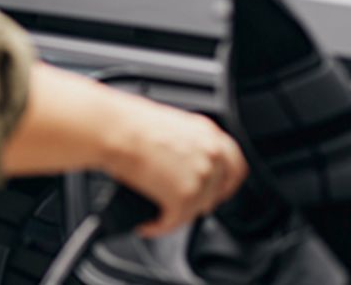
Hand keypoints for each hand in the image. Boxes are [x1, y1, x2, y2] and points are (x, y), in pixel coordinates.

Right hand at [100, 93, 246, 237]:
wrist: (114, 130)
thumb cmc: (129, 123)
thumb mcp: (171, 126)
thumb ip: (189, 145)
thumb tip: (183, 166)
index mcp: (209, 133)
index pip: (236, 166)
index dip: (226, 184)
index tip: (216, 192)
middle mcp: (211, 155)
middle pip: (216, 193)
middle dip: (197, 201)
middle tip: (177, 203)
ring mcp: (201, 176)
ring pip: (195, 210)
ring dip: (176, 215)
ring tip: (156, 212)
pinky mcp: (183, 197)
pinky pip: (175, 223)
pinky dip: (159, 228)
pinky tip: (147, 224)